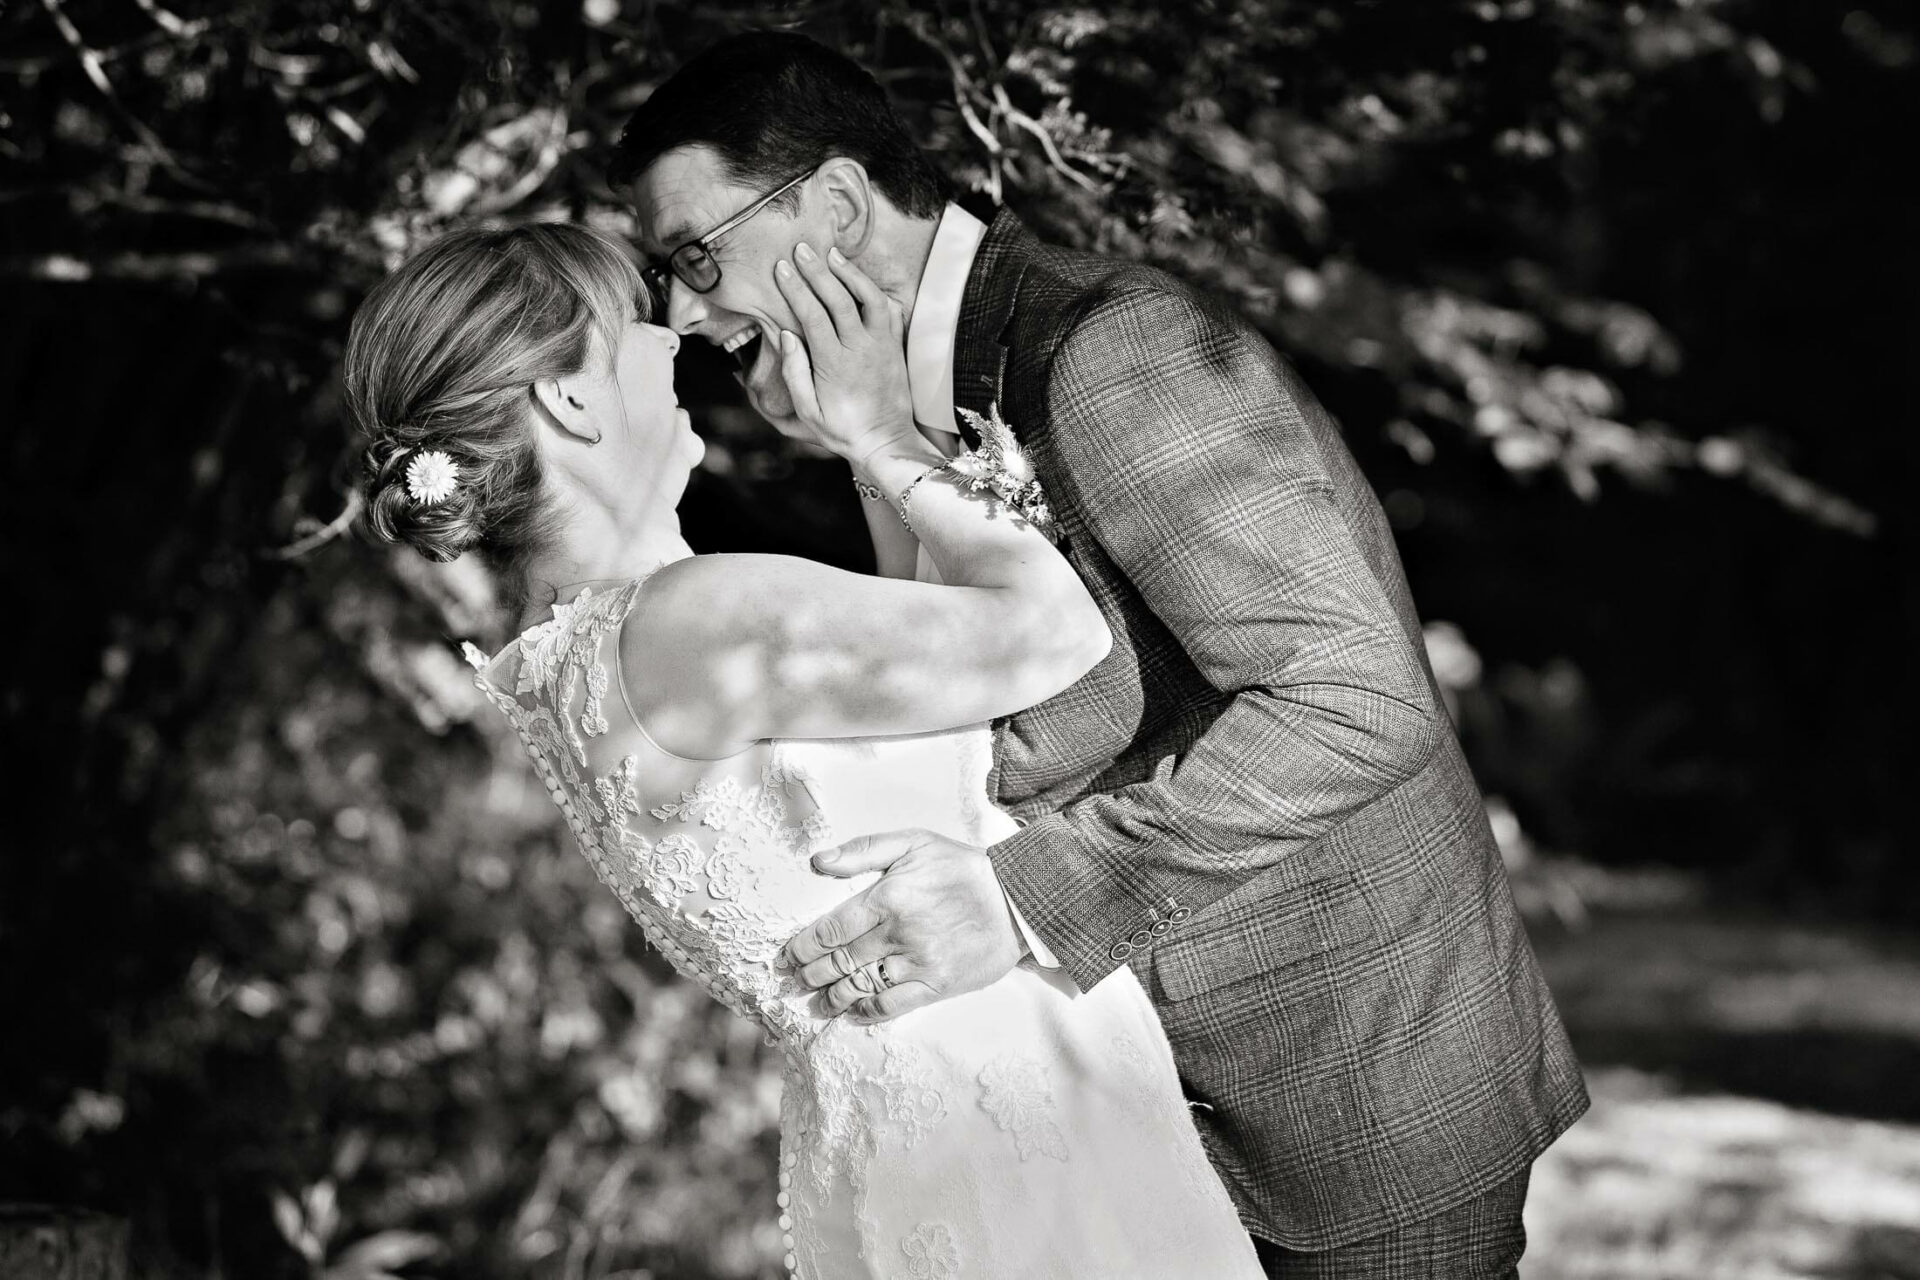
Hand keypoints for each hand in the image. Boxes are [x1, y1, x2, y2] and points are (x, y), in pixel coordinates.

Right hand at [772, 243, 914, 467]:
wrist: (886, 441)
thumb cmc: (842, 429)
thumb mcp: (808, 412)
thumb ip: (795, 373)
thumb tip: (787, 335)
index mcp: (835, 364)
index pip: (813, 316)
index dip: (796, 290)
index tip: (782, 269)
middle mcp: (861, 349)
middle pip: (839, 299)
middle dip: (818, 271)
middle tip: (801, 250)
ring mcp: (882, 345)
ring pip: (869, 298)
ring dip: (850, 273)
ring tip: (832, 254)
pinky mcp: (895, 347)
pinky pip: (890, 311)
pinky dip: (876, 291)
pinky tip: (861, 279)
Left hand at [780, 829, 1023, 1022]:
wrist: (1017, 899)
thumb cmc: (961, 868)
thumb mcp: (914, 843)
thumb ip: (863, 851)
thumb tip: (818, 861)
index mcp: (888, 897)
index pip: (831, 929)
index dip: (803, 946)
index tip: (787, 955)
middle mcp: (899, 933)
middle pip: (840, 961)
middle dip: (810, 974)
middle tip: (793, 981)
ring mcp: (918, 962)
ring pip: (861, 986)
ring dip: (832, 997)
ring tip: (816, 1002)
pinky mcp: (938, 984)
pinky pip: (893, 1005)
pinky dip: (868, 1012)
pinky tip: (853, 1012)